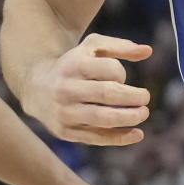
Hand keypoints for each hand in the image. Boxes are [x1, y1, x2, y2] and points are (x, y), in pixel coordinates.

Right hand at [24, 33, 152, 145]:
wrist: (35, 87)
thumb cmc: (73, 63)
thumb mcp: (91, 47)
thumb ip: (119, 46)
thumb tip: (147, 51)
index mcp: (74, 65)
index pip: (109, 69)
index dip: (122, 73)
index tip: (122, 78)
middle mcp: (67, 89)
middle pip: (107, 94)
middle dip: (133, 97)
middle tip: (145, 98)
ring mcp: (65, 112)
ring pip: (102, 119)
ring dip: (129, 118)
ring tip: (143, 113)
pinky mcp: (65, 132)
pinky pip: (96, 138)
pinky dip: (119, 138)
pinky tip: (137, 134)